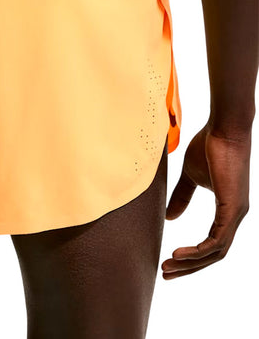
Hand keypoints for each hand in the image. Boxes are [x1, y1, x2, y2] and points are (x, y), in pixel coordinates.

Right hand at [161, 120, 250, 278]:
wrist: (223, 129)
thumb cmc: (209, 147)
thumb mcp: (190, 177)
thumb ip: (181, 198)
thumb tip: (169, 217)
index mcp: (227, 211)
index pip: (211, 244)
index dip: (191, 256)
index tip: (169, 261)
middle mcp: (234, 217)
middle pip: (214, 254)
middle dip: (189, 267)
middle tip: (166, 273)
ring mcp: (236, 214)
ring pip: (216, 252)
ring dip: (191, 262)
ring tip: (169, 265)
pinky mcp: (233, 209)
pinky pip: (217, 240)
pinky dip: (199, 251)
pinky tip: (180, 253)